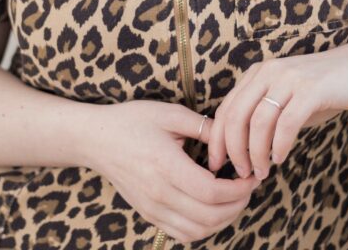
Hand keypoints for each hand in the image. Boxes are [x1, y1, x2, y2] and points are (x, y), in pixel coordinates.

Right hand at [80, 100, 261, 243]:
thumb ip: (202, 126)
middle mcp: (159, 193)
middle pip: (209, 216)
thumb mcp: (168, 113)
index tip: (250, 176)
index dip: (238, 189)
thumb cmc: (132, 121)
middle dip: (237, 205)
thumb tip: (230, 137)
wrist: (96, 140)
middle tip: (248, 187)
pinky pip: (182, 234)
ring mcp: (153, 208)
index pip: (211, 192)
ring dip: (223, 220)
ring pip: (198, 231)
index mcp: (166, 166)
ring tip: (234, 199)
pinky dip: (203, 228)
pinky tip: (211, 209)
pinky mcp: (149, 214)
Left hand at [207, 40, 347, 178]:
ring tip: (262, 172)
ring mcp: (289, 78)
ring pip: (258, 122)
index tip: (218, 165)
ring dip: (256, 153)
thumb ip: (265, 118)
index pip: (226, 108)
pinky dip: (280, 145)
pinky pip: (287, 123)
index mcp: (257, 73)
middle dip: (234, 150)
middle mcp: (268, 72)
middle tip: (241, 174)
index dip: (218, 140)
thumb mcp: (287, 100)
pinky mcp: (311, 89)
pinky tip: (281, 158)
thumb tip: (243, 153)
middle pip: (236, 116)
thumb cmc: (321, 89)